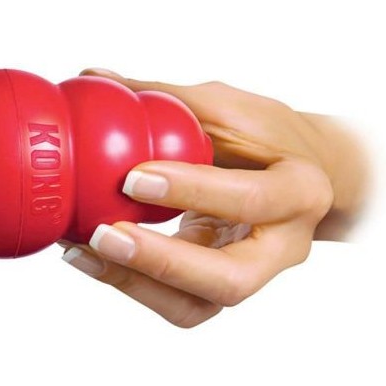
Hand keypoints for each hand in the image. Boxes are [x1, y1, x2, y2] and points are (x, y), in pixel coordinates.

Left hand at [61, 71, 371, 327]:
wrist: (303, 177)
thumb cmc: (268, 137)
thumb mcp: (232, 109)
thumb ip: (169, 99)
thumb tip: (94, 78)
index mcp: (301, 191)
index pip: (252, 198)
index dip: (193, 190)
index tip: (133, 175)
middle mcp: (284, 247)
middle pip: (230, 280)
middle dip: (161, 262)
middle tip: (103, 235)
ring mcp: (253, 277)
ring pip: (196, 307)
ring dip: (134, 283)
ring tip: (82, 250)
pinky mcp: (218, 291)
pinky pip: (175, 305)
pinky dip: (129, 284)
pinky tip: (87, 256)